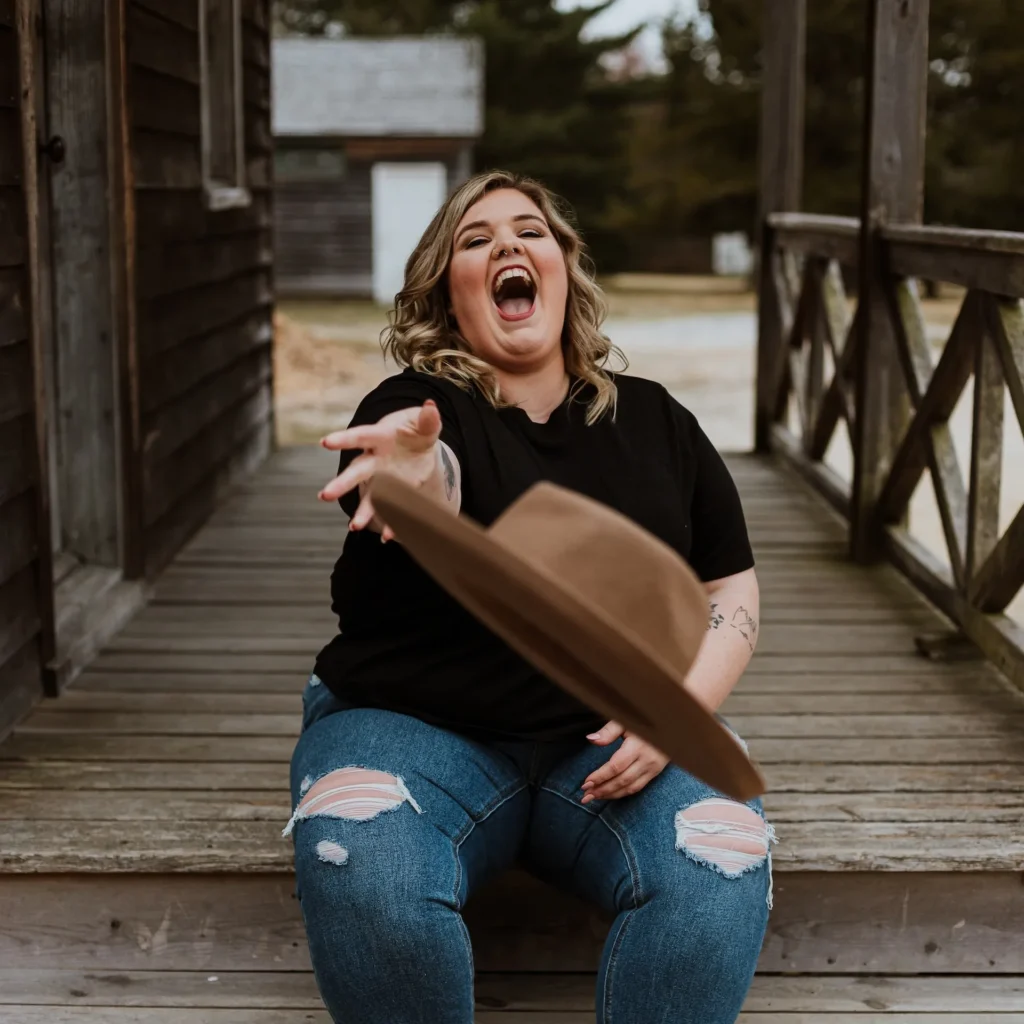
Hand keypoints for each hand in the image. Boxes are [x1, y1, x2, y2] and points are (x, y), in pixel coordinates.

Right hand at [318, 401, 442, 539]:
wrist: (419, 443)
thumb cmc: (415, 428)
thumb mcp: (424, 422)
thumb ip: (428, 419)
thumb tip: (431, 407)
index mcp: (380, 436)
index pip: (360, 436)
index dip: (343, 439)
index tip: (325, 442)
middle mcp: (376, 458)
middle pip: (356, 471)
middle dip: (342, 484)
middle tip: (325, 496)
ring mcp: (383, 476)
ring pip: (369, 494)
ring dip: (362, 510)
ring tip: (354, 527)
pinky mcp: (394, 490)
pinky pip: (389, 507)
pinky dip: (390, 522)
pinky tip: (388, 536)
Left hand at [581, 721, 669, 803]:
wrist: (669, 726)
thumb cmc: (643, 722)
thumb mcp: (625, 721)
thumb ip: (608, 731)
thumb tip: (591, 739)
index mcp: (637, 747)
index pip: (616, 766)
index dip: (600, 776)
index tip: (586, 783)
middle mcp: (646, 760)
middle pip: (622, 780)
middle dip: (602, 789)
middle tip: (585, 795)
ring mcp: (652, 769)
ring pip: (629, 787)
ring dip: (610, 795)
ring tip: (593, 797)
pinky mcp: (655, 773)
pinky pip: (637, 787)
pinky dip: (622, 793)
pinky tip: (609, 794)